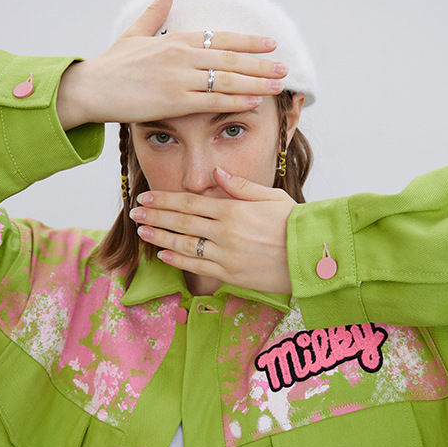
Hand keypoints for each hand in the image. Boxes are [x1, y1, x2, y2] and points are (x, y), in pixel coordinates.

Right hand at [56, 0, 287, 129]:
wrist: (91, 88)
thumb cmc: (112, 65)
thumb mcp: (135, 34)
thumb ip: (156, 13)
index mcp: (176, 41)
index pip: (221, 38)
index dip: (248, 42)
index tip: (270, 44)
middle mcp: (181, 56)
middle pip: (231, 59)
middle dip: (260, 64)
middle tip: (284, 67)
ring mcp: (178, 79)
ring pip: (226, 79)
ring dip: (255, 83)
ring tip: (277, 85)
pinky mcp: (172, 101)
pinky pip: (211, 101)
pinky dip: (234, 100)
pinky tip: (253, 101)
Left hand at [130, 168, 295, 293]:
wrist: (313, 255)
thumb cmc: (296, 223)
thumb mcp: (271, 196)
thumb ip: (241, 186)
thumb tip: (216, 172)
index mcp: (234, 209)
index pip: (190, 202)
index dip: (165, 199)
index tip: (146, 196)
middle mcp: (226, 231)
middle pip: (181, 221)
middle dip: (155, 215)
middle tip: (134, 211)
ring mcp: (227, 254)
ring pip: (184, 244)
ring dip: (159, 236)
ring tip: (141, 230)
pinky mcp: (231, 274)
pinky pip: (197, 266)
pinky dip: (177, 259)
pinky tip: (162, 252)